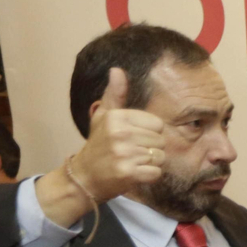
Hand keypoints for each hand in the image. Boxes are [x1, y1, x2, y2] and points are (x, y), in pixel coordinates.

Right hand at [74, 68, 167, 199]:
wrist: (84, 176)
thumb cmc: (98, 144)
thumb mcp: (103, 116)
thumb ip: (115, 95)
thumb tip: (117, 70)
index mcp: (117, 117)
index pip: (158, 124)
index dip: (150, 133)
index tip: (133, 138)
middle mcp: (120, 133)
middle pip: (161, 141)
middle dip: (151, 149)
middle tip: (132, 153)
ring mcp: (124, 153)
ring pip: (160, 157)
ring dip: (151, 163)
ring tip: (133, 162)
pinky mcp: (128, 172)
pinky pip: (156, 172)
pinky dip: (149, 176)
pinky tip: (134, 174)